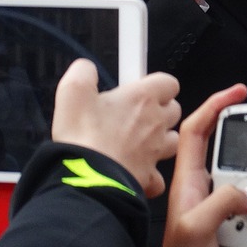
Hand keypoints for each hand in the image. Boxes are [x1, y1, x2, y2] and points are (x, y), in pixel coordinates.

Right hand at [50, 59, 180, 197]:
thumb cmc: (84, 136)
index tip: (138, 90)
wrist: (88, 179)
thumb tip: (86, 68)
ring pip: (172, 140)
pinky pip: (158, 174)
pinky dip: (149, 172)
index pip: (168, 82)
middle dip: (159, 110)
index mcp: (143, 98)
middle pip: (173, 110)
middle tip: (134, 115)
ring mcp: (156, 150)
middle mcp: (156, 122)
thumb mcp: (73, 93)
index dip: (155, 85)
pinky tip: (133, 169)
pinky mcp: (150, 175)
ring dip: (160, 139)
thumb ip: (83, 74)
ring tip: (136, 141)